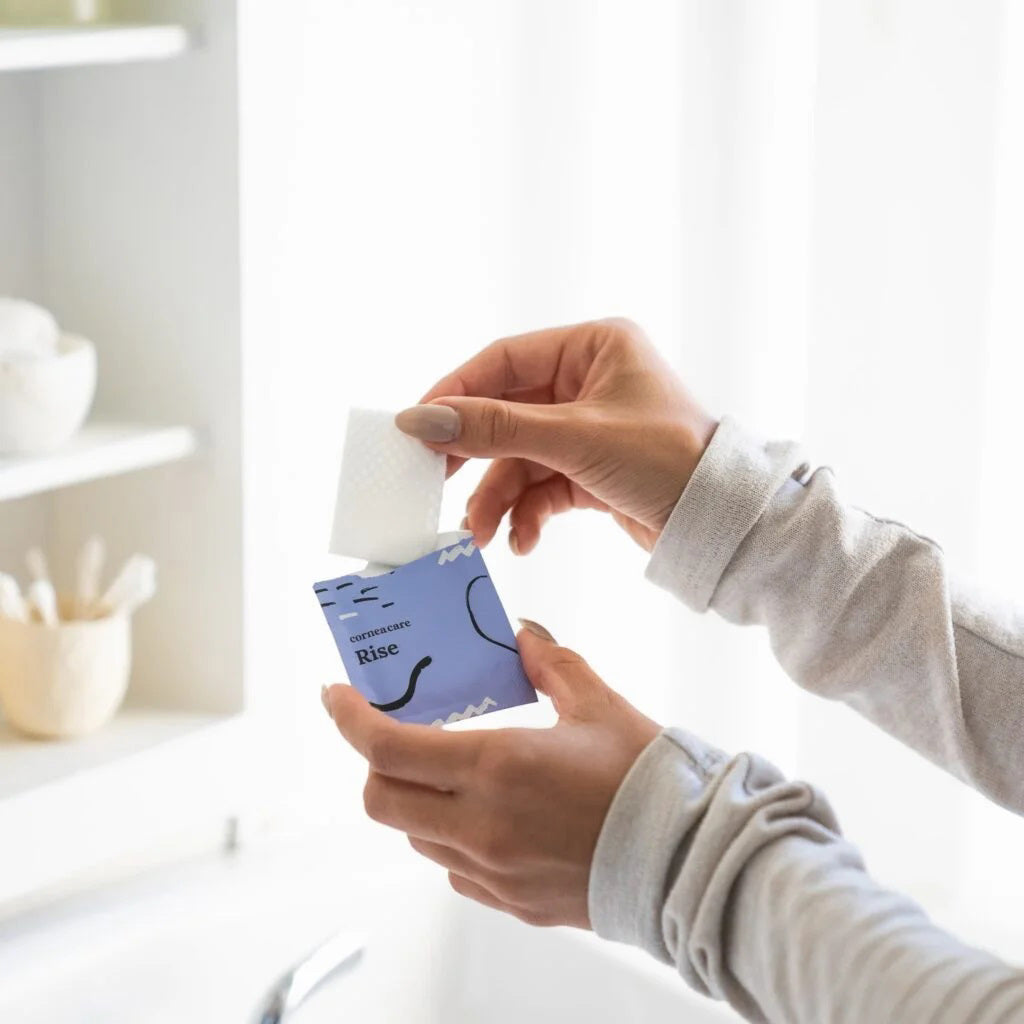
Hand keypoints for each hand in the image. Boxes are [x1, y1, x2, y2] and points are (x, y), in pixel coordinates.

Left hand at [322, 621, 660, 928]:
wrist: (691, 862)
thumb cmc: (649, 782)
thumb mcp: (597, 704)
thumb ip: (549, 663)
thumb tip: (520, 635)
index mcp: (497, 767)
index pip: (387, 748)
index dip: (349, 719)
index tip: (337, 696)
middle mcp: (482, 825)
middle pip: (381, 800)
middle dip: (374, 763)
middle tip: (397, 734)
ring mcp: (492, 871)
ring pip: (413, 835)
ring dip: (414, 798)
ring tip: (450, 770)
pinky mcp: (509, 901)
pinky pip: (453, 868)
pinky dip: (448, 836)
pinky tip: (485, 814)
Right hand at [395, 318, 716, 552]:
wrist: (720, 523)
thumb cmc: (665, 459)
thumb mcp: (573, 438)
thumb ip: (494, 428)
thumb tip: (420, 419)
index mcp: (593, 347)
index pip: (504, 361)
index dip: (456, 393)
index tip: (416, 426)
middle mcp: (589, 381)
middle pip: (506, 414)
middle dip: (474, 455)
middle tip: (433, 481)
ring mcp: (589, 427)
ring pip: (520, 457)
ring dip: (498, 496)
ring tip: (482, 534)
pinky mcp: (592, 469)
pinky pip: (542, 485)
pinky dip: (527, 512)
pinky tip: (522, 540)